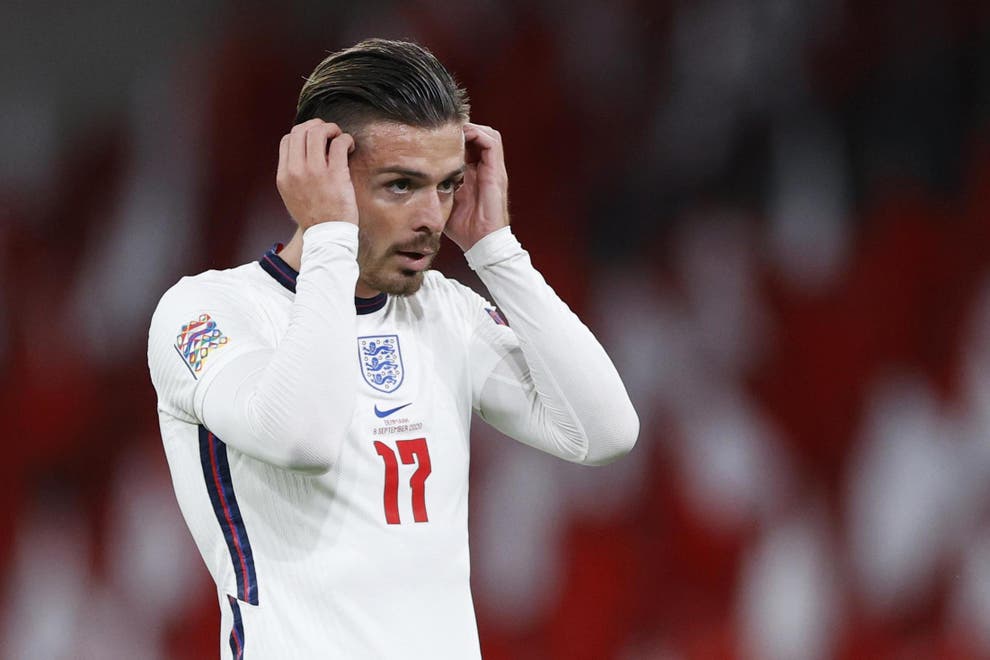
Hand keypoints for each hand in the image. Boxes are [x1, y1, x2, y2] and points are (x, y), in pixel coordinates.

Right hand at [276, 119, 357, 229]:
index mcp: (284, 175)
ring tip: (339, 138)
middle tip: (330, 134)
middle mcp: (295, 171)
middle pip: (301, 131)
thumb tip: (301, 155)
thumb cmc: (314, 217)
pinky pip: (339, 143)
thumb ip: (293, 175)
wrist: (326, 236)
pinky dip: (346, 138)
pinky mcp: (335, 174)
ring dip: (331, 129)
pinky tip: (350, 146)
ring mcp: (314, 171)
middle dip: (317, 126)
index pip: (287, 139)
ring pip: (318, 132)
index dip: (303, 133)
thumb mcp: (292, 196)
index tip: (315, 140)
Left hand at [444, 123, 509, 250]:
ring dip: (471, 129)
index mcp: (475, 175)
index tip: (434, 137)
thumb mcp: (444, 202)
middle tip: (442, 131)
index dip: (454, 138)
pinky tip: (460, 138)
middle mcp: (486, 169)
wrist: (482, 242)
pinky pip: (492, 142)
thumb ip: (434, 188)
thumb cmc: (464, 228)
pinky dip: (477, 134)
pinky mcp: (496, 172)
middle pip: (479, 135)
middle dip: (462, 129)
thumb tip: (411, 183)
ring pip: (488, 134)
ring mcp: (493, 169)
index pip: (470, 146)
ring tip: (452, 132)